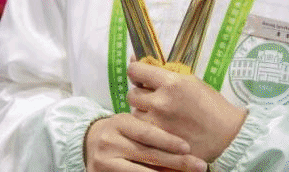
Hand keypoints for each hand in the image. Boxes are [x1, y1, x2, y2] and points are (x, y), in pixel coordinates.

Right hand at [84, 113, 207, 171]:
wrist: (89, 143)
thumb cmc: (121, 132)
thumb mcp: (131, 123)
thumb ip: (150, 127)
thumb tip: (185, 140)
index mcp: (119, 123)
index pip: (145, 132)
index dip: (167, 140)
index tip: (188, 147)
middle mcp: (110, 141)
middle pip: (147, 154)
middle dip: (176, 162)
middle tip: (200, 166)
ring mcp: (104, 161)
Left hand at [127, 60, 246, 162]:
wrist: (227, 134)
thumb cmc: (211, 105)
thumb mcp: (190, 81)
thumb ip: (165, 73)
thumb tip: (138, 60)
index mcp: (171, 82)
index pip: (135, 71)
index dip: (135, 72)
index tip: (139, 76)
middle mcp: (161, 102)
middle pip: (132, 95)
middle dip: (140, 95)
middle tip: (151, 98)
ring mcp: (158, 124)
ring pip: (135, 115)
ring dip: (143, 114)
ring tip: (158, 116)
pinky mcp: (160, 142)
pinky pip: (143, 132)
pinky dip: (148, 129)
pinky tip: (160, 128)